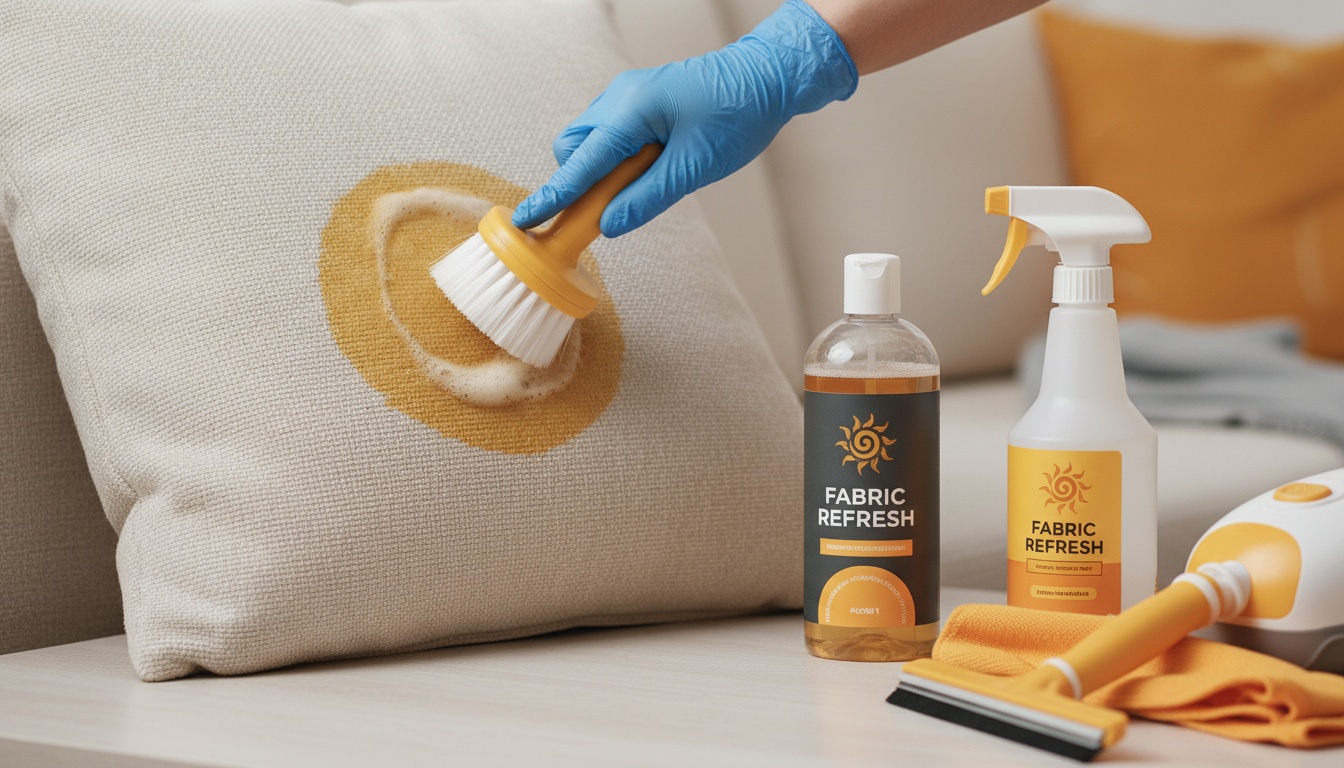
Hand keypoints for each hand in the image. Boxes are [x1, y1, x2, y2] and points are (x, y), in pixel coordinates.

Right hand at [512, 0, 856, 237]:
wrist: (766, 77)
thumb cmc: (738, 115)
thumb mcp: (694, 167)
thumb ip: (647, 198)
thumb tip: (608, 226)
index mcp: (631, 111)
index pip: (580, 163)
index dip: (554, 196)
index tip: (525, 220)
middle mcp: (619, 98)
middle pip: (573, 149)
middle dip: (582, 180)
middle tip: (617, 203)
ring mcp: (626, 94)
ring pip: (590, 140)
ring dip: (603, 169)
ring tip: (647, 179)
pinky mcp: (638, 99)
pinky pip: (610, 132)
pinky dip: (618, 156)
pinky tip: (651, 163)